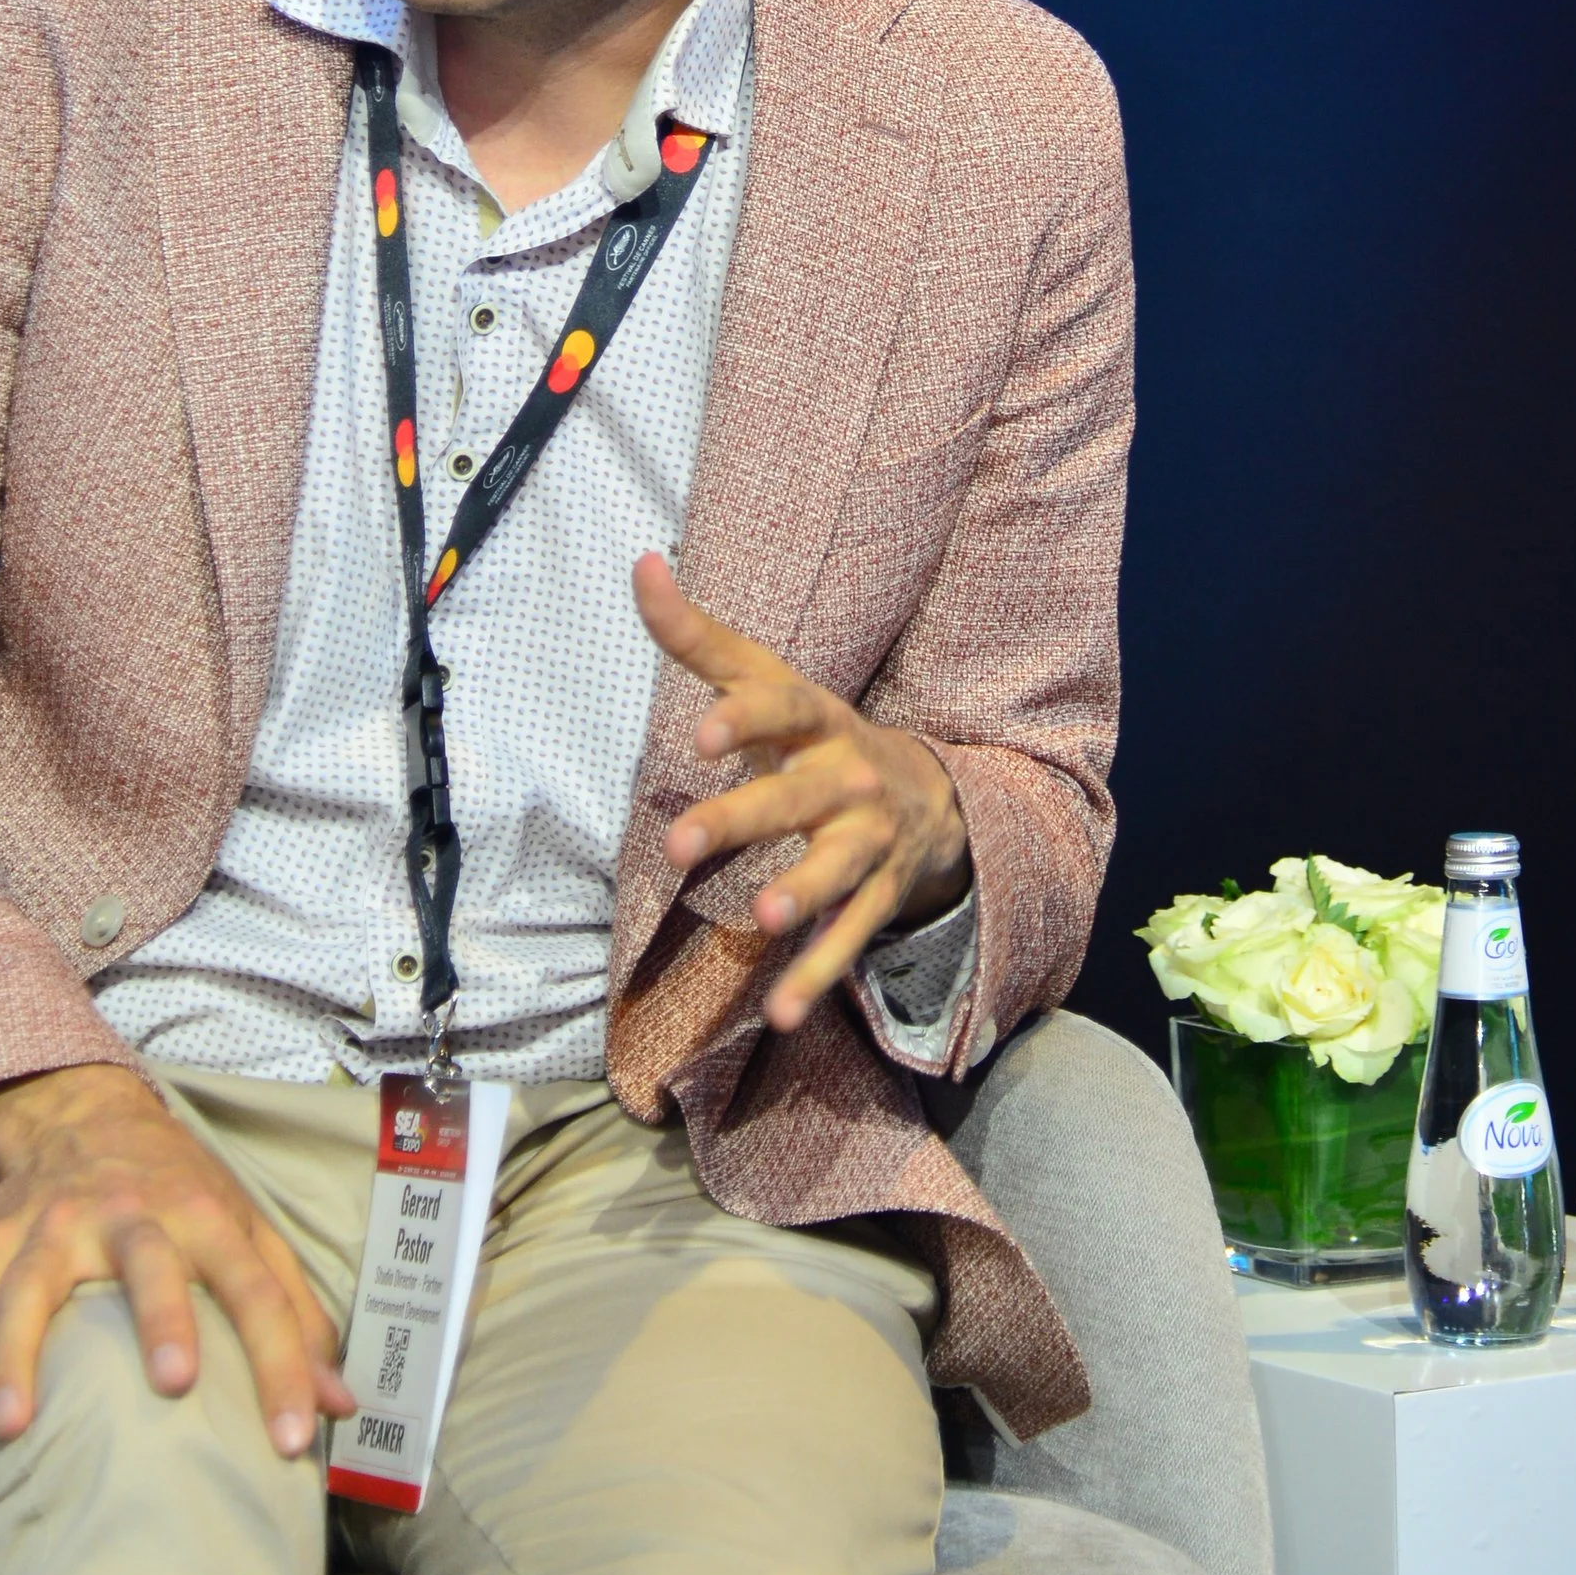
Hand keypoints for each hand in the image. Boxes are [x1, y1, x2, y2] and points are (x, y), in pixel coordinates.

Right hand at [0, 1062, 354, 1466]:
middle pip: (149, 1262)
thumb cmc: (180, 1189)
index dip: (283, 1363)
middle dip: (162, 1318)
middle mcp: (131, 1214)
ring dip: (17, 1356)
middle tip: (173, 1383)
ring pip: (29, 1288)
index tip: (294, 1440)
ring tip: (12, 1429)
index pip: (257, 1290)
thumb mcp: (246, 1231)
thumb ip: (294, 1316)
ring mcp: (54, 1226)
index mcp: (204, 1216)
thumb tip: (341, 1408)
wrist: (84, 1110)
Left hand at [639, 555, 970, 1033]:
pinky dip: (814, 976)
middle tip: (677, 846)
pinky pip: (849, 941)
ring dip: (802, 892)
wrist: (934, 793)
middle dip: (741, 820)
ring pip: (837, 868)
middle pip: (795, 798)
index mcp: (818, 720)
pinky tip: (777, 1012)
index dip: (745, 718)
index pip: (783, 709)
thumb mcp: (769, 681)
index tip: (700, 732)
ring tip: (761, 915)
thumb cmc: (819, 734)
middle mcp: (850, 777)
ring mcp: (870, 840)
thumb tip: (641, 562)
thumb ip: (698, 635)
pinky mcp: (878, 898)